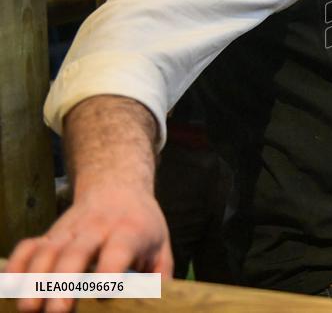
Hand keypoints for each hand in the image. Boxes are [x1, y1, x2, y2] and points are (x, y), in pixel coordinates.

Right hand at [6, 185, 171, 312]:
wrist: (117, 187)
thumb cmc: (142, 226)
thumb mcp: (160, 246)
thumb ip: (160, 277)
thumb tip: (156, 305)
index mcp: (130, 230)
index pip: (119, 249)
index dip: (110, 269)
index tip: (104, 294)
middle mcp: (97, 228)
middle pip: (77, 252)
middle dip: (65, 281)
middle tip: (59, 311)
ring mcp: (69, 230)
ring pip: (48, 250)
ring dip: (36, 278)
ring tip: (30, 308)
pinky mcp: (50, 234)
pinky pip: (28, 246)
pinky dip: (17, 264)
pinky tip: (12, 286)